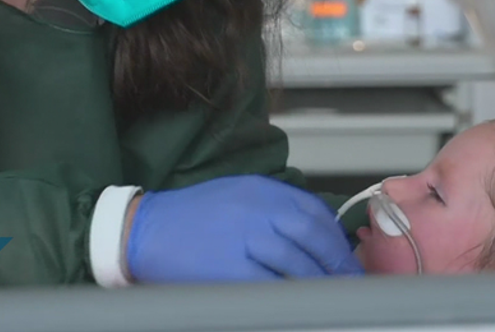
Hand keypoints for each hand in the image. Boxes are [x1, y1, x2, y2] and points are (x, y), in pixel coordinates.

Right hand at [124, 175, 363, 282]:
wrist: (143, 230)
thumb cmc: (190, 217)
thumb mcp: (237, 196)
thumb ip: (274, 209)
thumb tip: (314, 235)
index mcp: (260, 190)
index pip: (313, 212)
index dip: (336, 239)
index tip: (348, 258)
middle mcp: (256, 209)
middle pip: (312, 237)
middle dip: (337, 262)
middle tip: (351, 281)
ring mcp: (244, 238)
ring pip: (298, 263)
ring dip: (320, 282)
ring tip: (332, 296)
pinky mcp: (231, 269)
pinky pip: (273, 286)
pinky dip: (292, 296)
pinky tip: (301, 304)